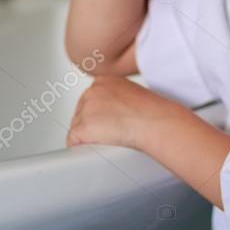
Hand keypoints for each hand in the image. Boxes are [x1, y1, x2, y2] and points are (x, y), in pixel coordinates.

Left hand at [66, 75, 181, 149]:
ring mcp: (85, 109)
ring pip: (77, 128)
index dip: (98, 115)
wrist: (155, 121)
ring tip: (111, 139)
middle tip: (111, 133)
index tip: (107, 122)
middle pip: (80, 114)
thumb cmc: (152, 111)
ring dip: (90, 137)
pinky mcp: (83, 127)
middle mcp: (91, 92)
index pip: (89, 100)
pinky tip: (100, 147)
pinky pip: (74, 142)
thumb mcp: (132, 94)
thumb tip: (113, 111)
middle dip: (92, 126)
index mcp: (103, 81)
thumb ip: (117, 98)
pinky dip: (84, 148)